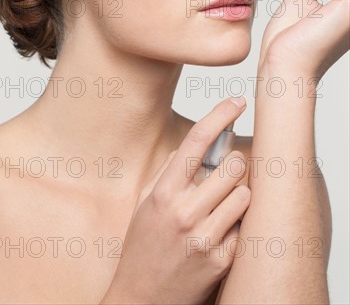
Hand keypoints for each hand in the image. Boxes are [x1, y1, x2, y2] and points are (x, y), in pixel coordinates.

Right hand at [102, 97, 249, 304]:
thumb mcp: (145, 204)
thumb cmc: (143, 248)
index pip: (196, 141)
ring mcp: (205, 237)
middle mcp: (185, 212)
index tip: (236, 102)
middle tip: (227, 172)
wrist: (142, 300)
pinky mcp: (222, 259)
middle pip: (233, 166)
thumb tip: (193, 148)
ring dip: (240, 194)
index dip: (220, 114)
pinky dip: (238, 222)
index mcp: (164, 193)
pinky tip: (223, 229)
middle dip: (234, 164)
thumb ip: (168, 173)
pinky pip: (245, 225)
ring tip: (224, 204)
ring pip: (245, 194)